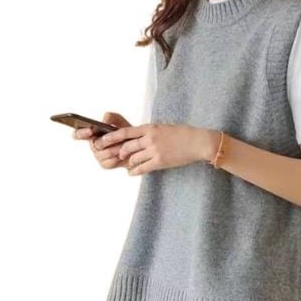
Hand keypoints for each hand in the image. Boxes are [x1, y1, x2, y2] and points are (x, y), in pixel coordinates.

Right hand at [72, 111, 131, 169]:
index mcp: (92, 133)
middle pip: (93, 145)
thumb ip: (111, 117)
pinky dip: (116, 158)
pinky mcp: (105, 164)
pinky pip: (108, 162)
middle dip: (103, 141)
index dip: (81, 133)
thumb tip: (104, 120)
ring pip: (101, 154)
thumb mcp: (119, 121)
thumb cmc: (125, 132)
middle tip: (110, 137)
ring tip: (122, 145)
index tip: (90, 130)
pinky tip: (122, 154)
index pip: (78, 134)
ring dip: (112, 149)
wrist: (136, 146)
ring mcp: (98, 155)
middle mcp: (93, 145)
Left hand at [93, 123, 219, 175]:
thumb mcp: (163, 128)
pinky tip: (132, 172)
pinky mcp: (160, 162)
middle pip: (127, 147)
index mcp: (150, 128)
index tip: (102, 140)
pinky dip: (134, 171)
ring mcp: (155, 151)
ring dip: (128, 163)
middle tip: (117, 156)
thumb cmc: (182, 134)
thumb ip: (149, 132)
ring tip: (127, 165)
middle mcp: (150, 139)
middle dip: (120, 152)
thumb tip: (137, 137)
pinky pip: (142, 168)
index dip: (112, 136)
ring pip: (133, 158)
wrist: (197, 142)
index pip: (125, 132)